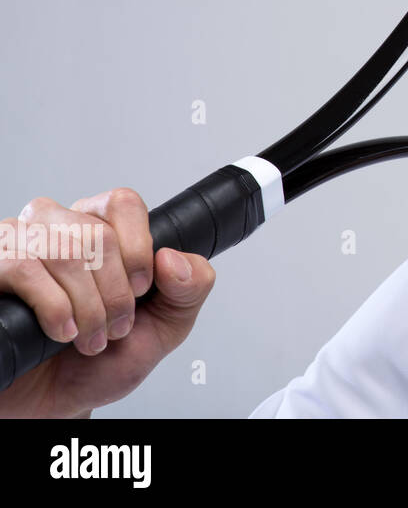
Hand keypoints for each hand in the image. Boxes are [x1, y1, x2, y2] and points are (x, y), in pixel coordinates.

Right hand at [0, 189, 214, 417]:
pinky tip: (62, 331)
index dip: (138, 248)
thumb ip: (191, 288)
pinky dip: (53, 306)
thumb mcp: (166, 326)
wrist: (56, 400)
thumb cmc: (105, 358)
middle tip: (115, 328)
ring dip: (86, 305)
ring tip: (89, 338)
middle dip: (115, 293)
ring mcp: (18, 244)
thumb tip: (174, 257)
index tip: (143, 289)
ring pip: (62, 249)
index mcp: (100, 227)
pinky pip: (22, 266)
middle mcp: (57, 226)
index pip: (122, 203)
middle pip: (95, 233)